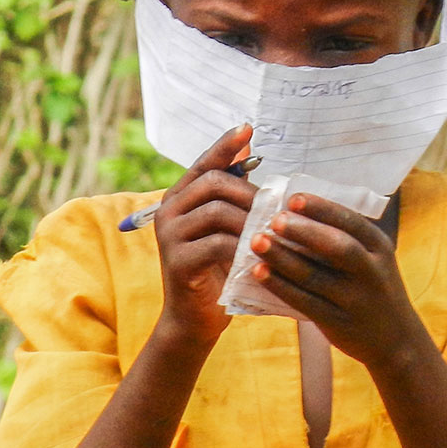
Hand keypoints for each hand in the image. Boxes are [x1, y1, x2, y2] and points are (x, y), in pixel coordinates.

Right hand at [153, 125, 255, 351]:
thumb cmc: (217, 271)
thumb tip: (250, 151)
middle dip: (251, 193)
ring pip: (218, 211)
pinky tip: (261, 255)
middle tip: (277, 210)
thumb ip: (234, 196)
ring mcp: (170, 236)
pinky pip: (217, 243)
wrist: (195, 320)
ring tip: (274, 233)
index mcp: (180, 198)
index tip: (248, 127)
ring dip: (252, 221)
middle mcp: (168, 211)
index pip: (205, 162)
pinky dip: (244, 247)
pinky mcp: (177, 261)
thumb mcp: (226, 229)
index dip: (226, 145)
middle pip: (215, 183)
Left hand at [247, 193, 430, 373]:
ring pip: (315, 276)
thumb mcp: (374, 258)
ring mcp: (355, 300)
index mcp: (379, 247)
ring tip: (257, 242)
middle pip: (337, 247)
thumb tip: (297, 211)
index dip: (322, 209)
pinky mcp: (338, 323)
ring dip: (283, 258)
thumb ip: (346, 237)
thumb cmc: (374, 288)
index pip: (351, 222)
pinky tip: (260, 272)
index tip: (293, 198)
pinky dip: (280, 286)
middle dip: (304, 231)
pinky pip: (305, 302)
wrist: (396, 340)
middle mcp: (371, 272)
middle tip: (274, 220)